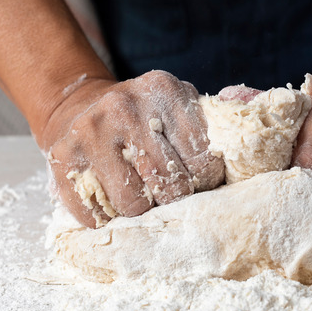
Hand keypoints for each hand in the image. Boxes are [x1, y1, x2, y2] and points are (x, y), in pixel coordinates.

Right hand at [39, 70, 224, 226]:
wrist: (75, 106)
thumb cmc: (139, 115)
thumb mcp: (175, 104)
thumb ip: (208, 124)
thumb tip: (248, 161)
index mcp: (163, 91)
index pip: (203, 161)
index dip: (206, 181)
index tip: (199, 182)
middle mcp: (126, 109)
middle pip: (171, 186)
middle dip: (175, 199)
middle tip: (170, 195)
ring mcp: (91, 133)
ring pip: (134, 206)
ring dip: (141, 212)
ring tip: (141, 197)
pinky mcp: (63, 159)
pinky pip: (96, 215)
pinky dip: (107, 219)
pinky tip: (111, 200)